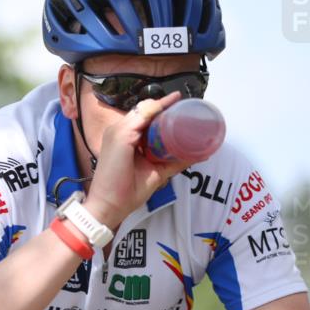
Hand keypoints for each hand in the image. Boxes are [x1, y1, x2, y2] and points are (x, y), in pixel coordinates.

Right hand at [83, 92, 189, 227]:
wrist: (110, 206)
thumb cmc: (126, 192)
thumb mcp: (156, 172)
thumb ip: (174, 161)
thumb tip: (199, 154)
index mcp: (122, 138)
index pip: (142, 117)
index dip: (160, 109)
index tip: (178, 104)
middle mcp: (118, 131)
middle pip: (144, 110)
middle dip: (164, 105)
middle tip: (185, 105)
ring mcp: (117, 131)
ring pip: (144, 109)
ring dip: (162, 105)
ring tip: (181, 103)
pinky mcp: (121, 136)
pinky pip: (142, 116)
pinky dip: (156, 111)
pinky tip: (170, 109)